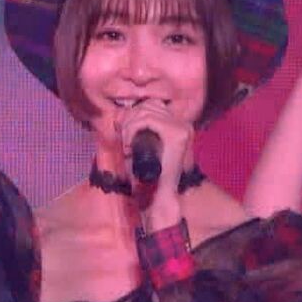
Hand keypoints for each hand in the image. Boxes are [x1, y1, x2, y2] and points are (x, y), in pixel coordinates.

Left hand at [118, 100, 193, 222]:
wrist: (161, 197)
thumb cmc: (150, 176)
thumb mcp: (144, 149)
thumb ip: (137, 133)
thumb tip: (119, 117)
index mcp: (178, 126)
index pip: (153, 104)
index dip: (133, 113)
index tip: (123, 132)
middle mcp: (183, 124)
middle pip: (149, 104)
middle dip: (129, 118)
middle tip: (122, 139)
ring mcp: (181, 128)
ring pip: (146, 110)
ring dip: (129, 125)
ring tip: (126, 143)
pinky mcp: (176, 134)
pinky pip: (147, 119)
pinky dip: (132, 129)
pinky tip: (129, 144)